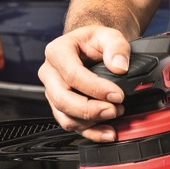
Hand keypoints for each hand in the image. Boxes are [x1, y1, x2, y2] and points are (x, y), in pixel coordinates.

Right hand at [40, 24, 131, 140]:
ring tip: (115, 114)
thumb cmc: (94, 41)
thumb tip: (119, 67)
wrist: (89, 48)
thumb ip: (117, 47)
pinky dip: (91, 133)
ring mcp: (53, 92)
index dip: (96, 88)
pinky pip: (71, 125)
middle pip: (63, 99)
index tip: (118, 95)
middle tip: (114, 109)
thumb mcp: (109, 36)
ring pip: (65, 117)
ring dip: (92, 122)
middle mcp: (49, 73)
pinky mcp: (61, 107)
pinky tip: (108, 132)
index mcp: (57, 52)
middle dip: (90, 110)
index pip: (72, 74)